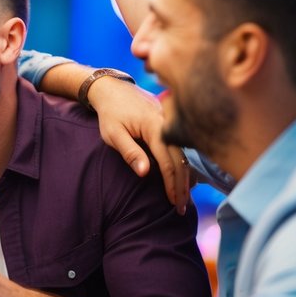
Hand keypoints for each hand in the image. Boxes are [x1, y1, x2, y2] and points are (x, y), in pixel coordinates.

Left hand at [84, 76, 191, 212]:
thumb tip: (145, 173)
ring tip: (184, 197)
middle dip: (182, 186)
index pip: (168, 162)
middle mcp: (169, 125)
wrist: (113, 89)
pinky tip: (184, 178)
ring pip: (184, 154)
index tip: (173, 203)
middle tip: (181, 207)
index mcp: (156, 127)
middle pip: (182, 161)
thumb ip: (130, 152)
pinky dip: (183, 164)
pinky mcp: (170, 124)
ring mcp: (171, 123)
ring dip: (185, 177)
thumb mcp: (113, 134)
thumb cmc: (110, 113)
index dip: (171, 185)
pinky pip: (181, 147)